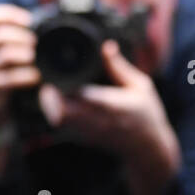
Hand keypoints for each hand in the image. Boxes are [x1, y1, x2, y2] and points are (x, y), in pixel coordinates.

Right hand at [0, 4, 38, 129]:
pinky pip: (6, 78)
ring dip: (23, 54)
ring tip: (36, 57)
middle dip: (20, 36)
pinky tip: (36, 77)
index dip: (8, 14)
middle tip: (37, 42)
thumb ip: (30, 22)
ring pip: (3, 53)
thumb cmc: (12, 76)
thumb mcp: (19, 49)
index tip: (29, 21)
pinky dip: (24, 76)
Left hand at [38, 40, 180, 194]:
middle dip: (49, 97)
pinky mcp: (84, 139)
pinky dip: (55, 114)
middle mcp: (97, 121)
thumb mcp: (140, 86)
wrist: (147, 148)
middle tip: (47, 82)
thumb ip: (119, 67)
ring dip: (49, 105)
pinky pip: (62, 127)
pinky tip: (57, 102)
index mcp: (111, 105)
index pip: (80, 97)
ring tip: (50, 90)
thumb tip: (106, 45)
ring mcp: (89, 133)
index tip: (55, 77)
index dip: (63, 88)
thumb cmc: (146, 114)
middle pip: (61, 112)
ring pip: (58, 120)